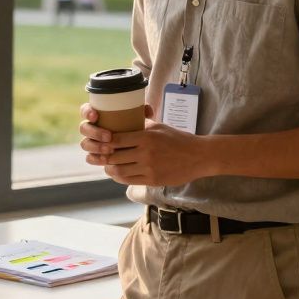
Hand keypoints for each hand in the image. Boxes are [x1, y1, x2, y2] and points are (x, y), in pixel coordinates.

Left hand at [78, 105, 209, 185]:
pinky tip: (118, 174)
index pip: (117, 139)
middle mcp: (146, 153)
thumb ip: (143, 124)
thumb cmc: (178, 139)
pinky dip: (120, 178)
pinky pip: (130, 180)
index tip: (101, 141)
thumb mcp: (160, 126)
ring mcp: (149, 168)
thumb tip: (127, 117)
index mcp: (146, 137)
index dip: (105, 142)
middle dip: (105, 156)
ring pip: (120, 171)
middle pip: (115, 156)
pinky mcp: (153, 180)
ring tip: (108, 166)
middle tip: (100, 155)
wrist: (198, 156)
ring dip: (110, 169)